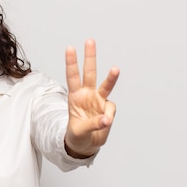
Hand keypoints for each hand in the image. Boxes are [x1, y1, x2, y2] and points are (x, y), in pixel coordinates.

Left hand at [64, 39, 119, 157]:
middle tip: (90, 41)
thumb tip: (106, 119)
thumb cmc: (77, 135)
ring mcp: (98, 100)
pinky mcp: (108, 109)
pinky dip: (108, 116)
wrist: (86, 145)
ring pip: (106, 84)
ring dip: (111, 77)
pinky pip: (111, 109)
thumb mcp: (78, 131)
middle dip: (90, 57)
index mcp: (74, 96)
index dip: (71, 63)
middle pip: (89, 72)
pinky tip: (104, 123)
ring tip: (115, 69)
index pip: (72, 77)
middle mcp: (87, 94)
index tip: (70, 48)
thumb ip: (91, 124)